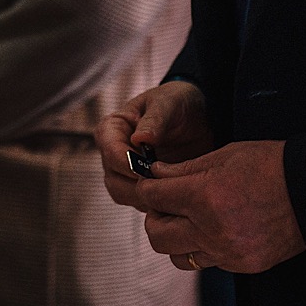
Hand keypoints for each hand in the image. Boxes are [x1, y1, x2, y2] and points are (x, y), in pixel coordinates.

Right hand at [97, 81, 212, 209]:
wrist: (197, 119)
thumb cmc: (177, 103)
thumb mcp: (168, 103)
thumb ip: (154, 119)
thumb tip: (139, 138)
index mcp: (113, 128)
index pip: (108, 149)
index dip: (125, 162)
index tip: (147, 168)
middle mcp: (114, 153)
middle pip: (113, 179)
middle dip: (137, 184)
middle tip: (163, 182)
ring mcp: (126, 173)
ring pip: (124, 195)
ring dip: (146, 196)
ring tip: (172, 188)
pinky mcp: (141, 187)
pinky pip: (141, 202)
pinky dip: (156, 202)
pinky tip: (175, 195)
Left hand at [136, 140, 304, 274]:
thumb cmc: (269, 164)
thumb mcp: (223, 155)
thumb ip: (184, 169)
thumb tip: (154, 174)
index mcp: (204, 196)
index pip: (153, 198)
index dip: (147, 186)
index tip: (150, 182)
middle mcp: (212, 229)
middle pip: (156, 235)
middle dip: (154, 216)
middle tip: (165, 203)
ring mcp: (228, 252)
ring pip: (178, 257)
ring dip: (176, 238)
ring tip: (188, 220)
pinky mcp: (243, 265)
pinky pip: (208, 262)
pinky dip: (203, 247)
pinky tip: (214, 228)